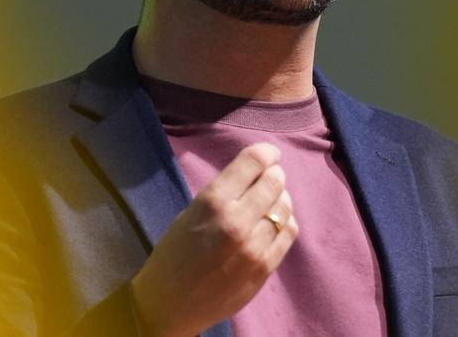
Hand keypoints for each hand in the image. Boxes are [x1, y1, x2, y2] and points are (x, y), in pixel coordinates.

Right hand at [129, 142, 298, 336]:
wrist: (168, 305)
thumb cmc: (173, 254)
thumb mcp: (189, 213)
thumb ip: (223, 194)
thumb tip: (255, 174)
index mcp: (212, 201)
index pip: (254, 162)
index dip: (266, 153)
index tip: (269, 154)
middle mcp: (236, 221)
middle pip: (274, 181)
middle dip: (274, 174)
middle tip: (270, 177)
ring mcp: (254, 247)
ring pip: (285, 206)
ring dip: (280, 198)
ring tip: (269, 202)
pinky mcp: (265, 268)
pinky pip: (289, 232)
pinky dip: (285, 221)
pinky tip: (273, 223)